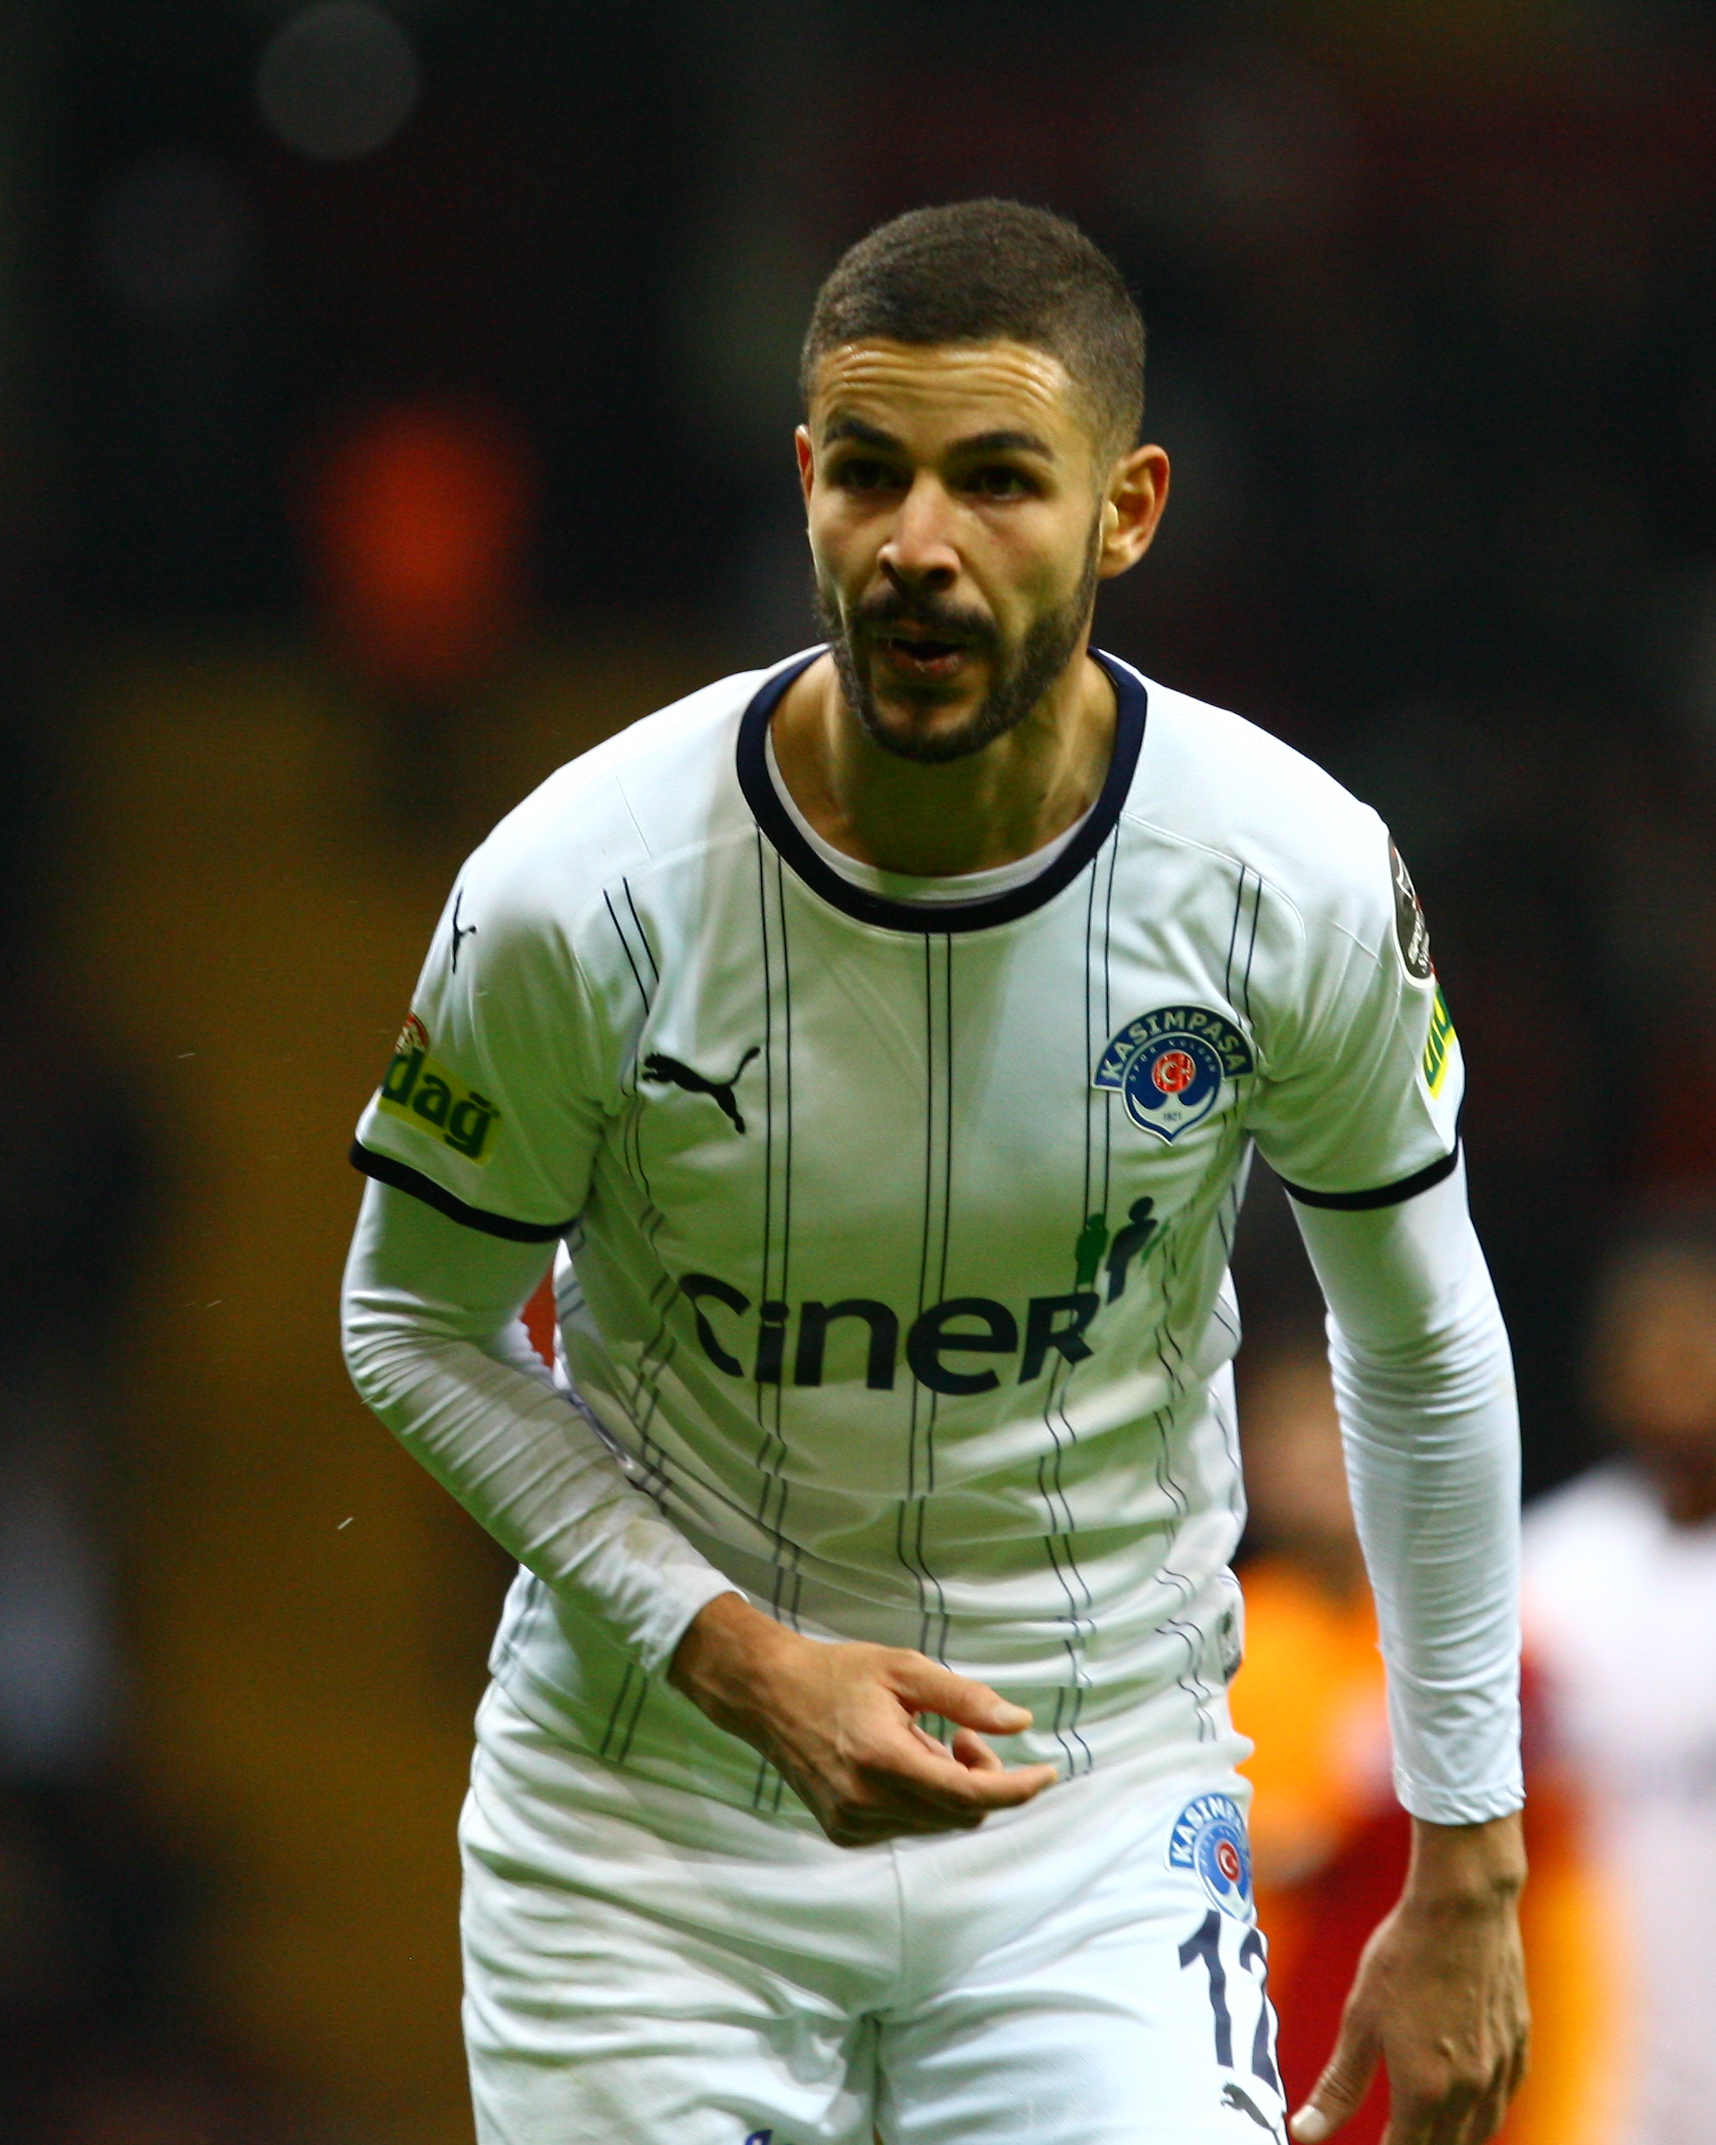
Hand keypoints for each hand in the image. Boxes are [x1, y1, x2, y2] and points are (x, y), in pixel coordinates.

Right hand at [667, 1592, 1059, 1845]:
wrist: (769, 1695)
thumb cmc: (839, 1673)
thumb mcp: (904, 1669)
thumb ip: (964, 1698)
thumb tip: (1020, 1722)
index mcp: (883, 1759)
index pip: (970, 1795)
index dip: (1017, 1789)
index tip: (1047, 1774)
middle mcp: (867, 1803)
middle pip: (961, 1814)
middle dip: (981, 1778)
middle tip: (964, 1734)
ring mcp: (853, 1824)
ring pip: (937, 1823)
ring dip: (950, 1788)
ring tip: (925, 1741)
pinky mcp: (845, 1833)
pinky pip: (909, 1826)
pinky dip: (922, 1800)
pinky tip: (900, 1762)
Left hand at [1291, 1812, 1528, 2144]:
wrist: (1464, 1909)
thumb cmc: (1404, 1957)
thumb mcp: (1360, 2020)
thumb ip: (1337, 2086)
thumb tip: (1302, 2134)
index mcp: (1424, 2090)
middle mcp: (1469, 2092)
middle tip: (1394, 2136)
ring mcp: (1500, 2071)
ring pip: (1480, 2133)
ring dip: (1452, 2141)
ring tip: (1427, 2133)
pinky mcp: (1519, 2048)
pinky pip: (1502, 2102)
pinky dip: (1482, 2116)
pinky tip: (1468, 2105)